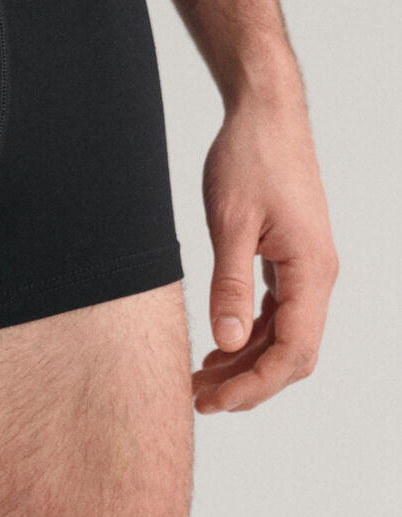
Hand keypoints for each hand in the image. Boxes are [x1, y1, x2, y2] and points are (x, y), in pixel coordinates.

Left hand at [194, 94, 337, 413]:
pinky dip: (250, 334)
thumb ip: (230, 284)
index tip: (212, 400)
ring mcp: (306, 268)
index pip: (293, 352)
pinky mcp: (291, 258)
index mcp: (310, 270)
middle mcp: (317, 275)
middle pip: (293, 353)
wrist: (265, 115)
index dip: (253, 385)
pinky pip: (278, 312)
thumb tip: (227, 340)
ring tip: (200, 377)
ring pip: (284, 335)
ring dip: (246, 361)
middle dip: (249, 382)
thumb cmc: (249, 158)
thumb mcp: (230, 222)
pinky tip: (219, 344)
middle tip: (199, 398)